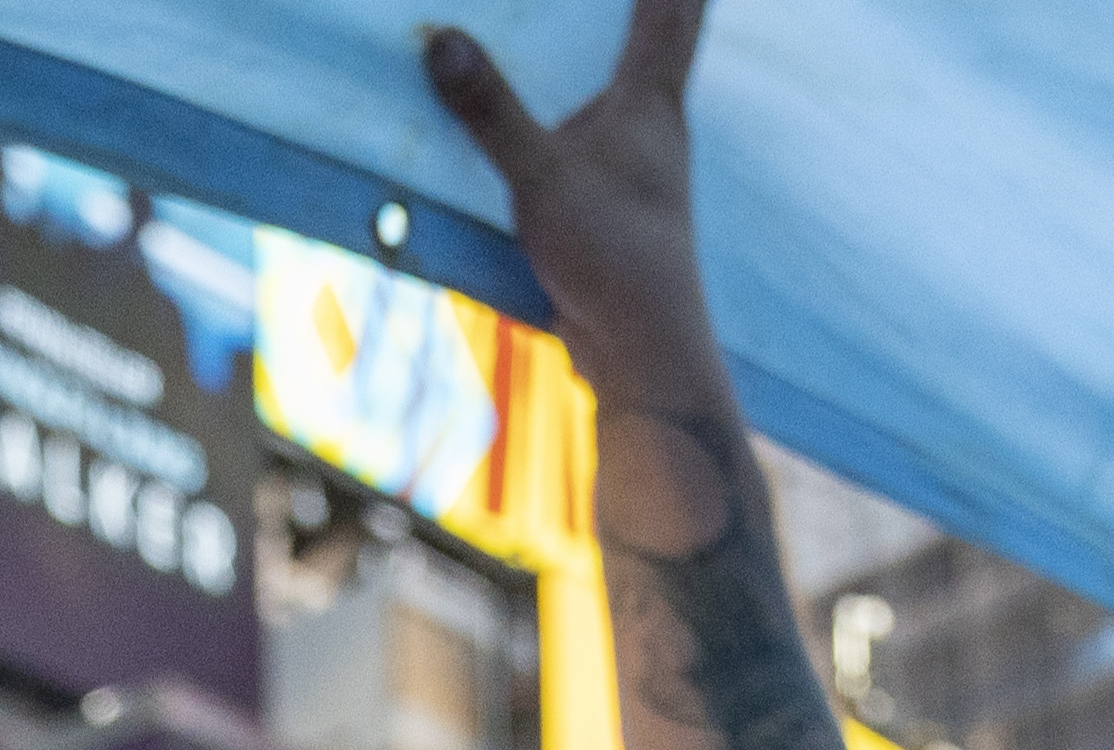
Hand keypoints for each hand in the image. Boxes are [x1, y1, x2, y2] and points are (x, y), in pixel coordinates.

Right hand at [422, 3, 718, 396]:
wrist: (645, 350)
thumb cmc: (611, 256)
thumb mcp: (540, 176)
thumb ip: (490, 109)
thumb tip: (440, 41)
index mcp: (652, 99)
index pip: (673, 8)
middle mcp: (656, 122)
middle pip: (664, 35)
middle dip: (649, 1)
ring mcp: (639, 163)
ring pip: (631, 85)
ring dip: (612, 50)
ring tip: (573, 20)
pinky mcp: (615, 200)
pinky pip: (597, 131)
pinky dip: (578, 106)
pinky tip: (551, 111)